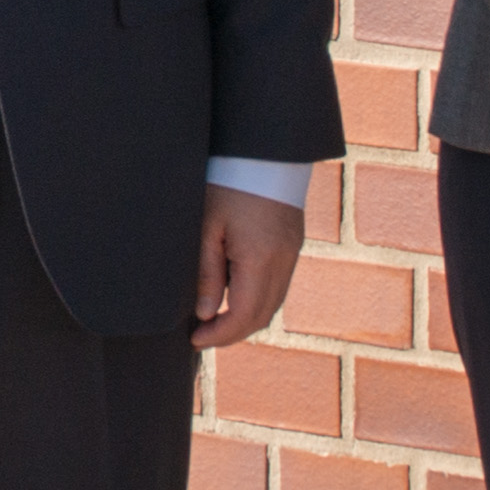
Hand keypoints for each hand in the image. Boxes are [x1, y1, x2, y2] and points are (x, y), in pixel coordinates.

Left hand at [191, 185, 308, 350]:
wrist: (264, 149)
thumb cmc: (227, 182)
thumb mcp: (207, 227)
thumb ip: (207, 273)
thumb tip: (205, 313)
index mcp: (261, 258)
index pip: (245, 316)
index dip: (220, 335)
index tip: (195, 339)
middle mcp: (284, 260)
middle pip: (263, 315)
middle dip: (233, 332)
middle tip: (202, 334)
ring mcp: (293, 252)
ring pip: (274, 303)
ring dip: (246, 317)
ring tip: (214, 317)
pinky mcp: (294, 244)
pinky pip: (279, 284)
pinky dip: (258, 298)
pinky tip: (234, 293)